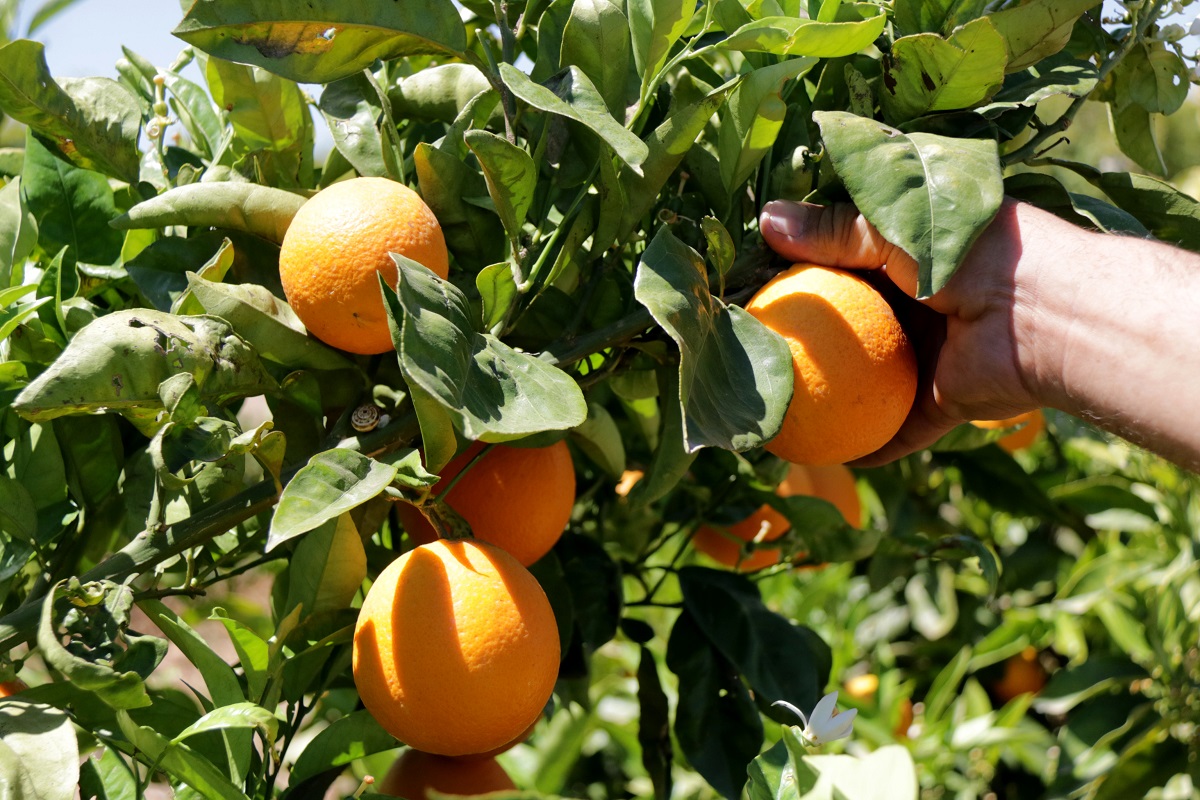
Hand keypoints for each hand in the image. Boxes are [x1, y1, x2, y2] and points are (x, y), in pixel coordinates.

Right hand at [758, 199, 1058, 464]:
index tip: (755, 292)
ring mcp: (933, 355)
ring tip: (778, 411)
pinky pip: (900, 429)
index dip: (803, 277)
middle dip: (811, 345)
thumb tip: (765, 221)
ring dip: (833, 399)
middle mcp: (921, 306)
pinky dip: (869, 445)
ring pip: (872, 383)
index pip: (846, 265)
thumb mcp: (892, 230)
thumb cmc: (969, 252)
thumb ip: (834, 230)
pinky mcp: (946, 400)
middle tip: (755, 357)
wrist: (1044, 313)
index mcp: (912, 257)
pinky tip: (824, 455)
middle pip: (854, 329)